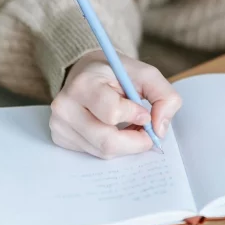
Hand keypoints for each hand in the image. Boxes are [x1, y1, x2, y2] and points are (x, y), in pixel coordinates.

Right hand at [49, 50, 181, 158]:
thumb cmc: (117, 73)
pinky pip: (94, 153)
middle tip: (147, 131)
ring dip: (126, 144)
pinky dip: (112, 146)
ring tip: (131, 126)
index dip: (135, 117)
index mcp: (84, 84)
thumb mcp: (147, 75)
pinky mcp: (61, 137)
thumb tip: (159, 130)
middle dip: (135, 141)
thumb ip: (165, 97)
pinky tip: (114, 130)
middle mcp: (65, 106)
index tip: (145, 113)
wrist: (88, 71)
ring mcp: (59, 124)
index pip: (112, 113)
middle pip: (107, 140)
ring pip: (102, 151)